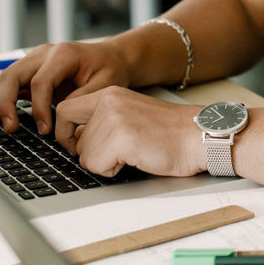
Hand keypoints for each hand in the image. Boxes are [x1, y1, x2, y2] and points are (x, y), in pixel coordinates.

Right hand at [0, 40, 130, 133]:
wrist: (112, 57)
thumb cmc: (110, 69)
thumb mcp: (105, 84)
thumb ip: (82, 99)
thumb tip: (59, 118)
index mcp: (63, 54)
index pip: (40, 81)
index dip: (39, 107)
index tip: (44, 129)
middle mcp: (43, 54)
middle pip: (13, 75)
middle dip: (5, 104)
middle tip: (8, 128)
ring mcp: (33, 61)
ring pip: (3, 79)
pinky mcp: (29, 71)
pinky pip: (6, 83)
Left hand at [53, 86, 204, 177]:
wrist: (199, 135)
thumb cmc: (170, 133)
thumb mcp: (130, 114)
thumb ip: (103, 120)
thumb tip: (74, 140)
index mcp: (110, 94)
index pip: (64, 110)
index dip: (65, 132)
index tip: (76, 144)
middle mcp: (108, 102)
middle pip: (71, 138)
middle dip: (88, 152)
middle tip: (113, 154)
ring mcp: (113, 119)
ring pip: (83, 155)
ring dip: (104, 162)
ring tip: (131, 153)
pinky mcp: (120, 139)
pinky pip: (96, 166)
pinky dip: (112, 170)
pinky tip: (134, 159)